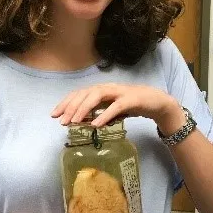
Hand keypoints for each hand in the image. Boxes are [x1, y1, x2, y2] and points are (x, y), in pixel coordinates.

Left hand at [51, 83, 184, 134]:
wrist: (158, 103)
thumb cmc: (132, 106)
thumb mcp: (111, 110)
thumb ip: (97, 113)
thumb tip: (81, 123)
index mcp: (101, 90)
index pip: (79, 94)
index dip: (65, 103)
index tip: (54, 115)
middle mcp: (108, 88)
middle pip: (84, 93)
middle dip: (71, 106)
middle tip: (61, 121)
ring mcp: (119, 92)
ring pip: (97, 96)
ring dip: (83, 109)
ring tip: (74, 121)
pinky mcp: (131, 99)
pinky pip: (116, 107)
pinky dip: (105, 115)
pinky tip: (95, 125)